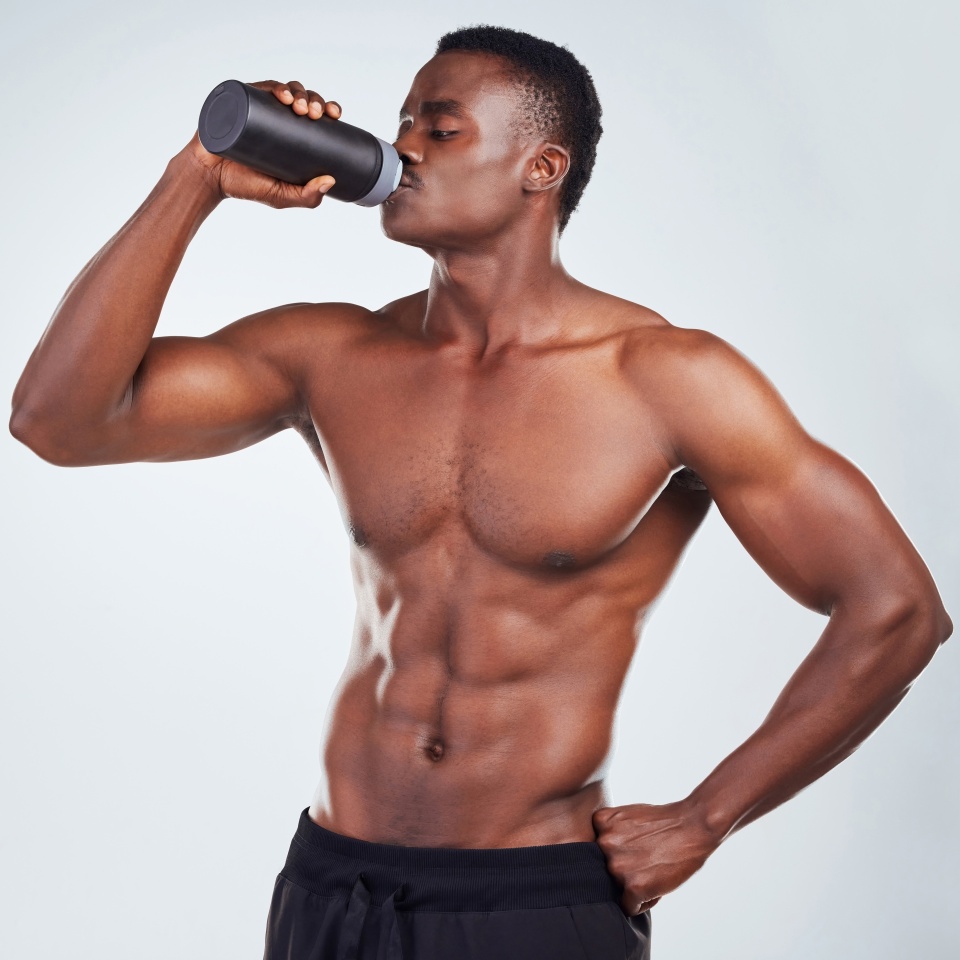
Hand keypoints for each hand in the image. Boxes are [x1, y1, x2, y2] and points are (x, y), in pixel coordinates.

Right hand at [184, 80, 341, 207]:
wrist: (211, 179)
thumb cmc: (247, 186)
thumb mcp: (282, 196)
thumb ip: (307, 197)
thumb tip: (331, 181)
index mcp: (290, 132)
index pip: (313, 113)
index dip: (327, 107)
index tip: (335, 114)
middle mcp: (274, 115)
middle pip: (300, 97)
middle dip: (313, 99)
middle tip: (315, 114)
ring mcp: (256, 106)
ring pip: (282, 89)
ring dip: (296, 91)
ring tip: (299, 107)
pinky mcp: (238, 101)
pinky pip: (256, 87)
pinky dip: (272, 87)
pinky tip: (282, 95)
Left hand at [592, 798, 720, 915]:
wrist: (694, 826)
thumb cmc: (663, 822)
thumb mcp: (626, 816)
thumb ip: (608, 833)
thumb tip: (595, 859)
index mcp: (600, 822)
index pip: (596, 850)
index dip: (616, 853)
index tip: (634, 846)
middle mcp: (604, 843)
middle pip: (606, 871)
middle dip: (626, 871)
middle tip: (647, 860)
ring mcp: (617, 865)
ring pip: (617, 890)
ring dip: (635, 887)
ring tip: (654, 871)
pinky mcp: (633, 887)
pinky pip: (629, 907)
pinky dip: (644, 901)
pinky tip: (657, 885)